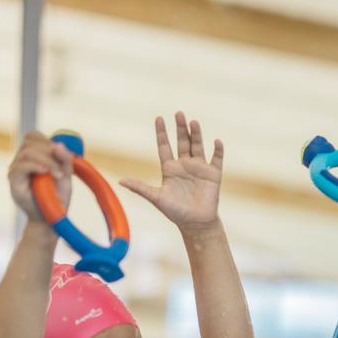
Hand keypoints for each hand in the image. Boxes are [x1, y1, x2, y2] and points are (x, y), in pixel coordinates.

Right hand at [8, 131, 71, 224]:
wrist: (50, 219)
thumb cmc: (57, 198)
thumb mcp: (66, 176)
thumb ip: (65, 160)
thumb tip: (58, 144)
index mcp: (33, 157)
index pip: (33, 136)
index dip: (47, 140)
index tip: (62, 155)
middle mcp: (21, 161)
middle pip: (29, 141)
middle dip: (49, 150)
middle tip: (62, 168)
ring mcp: (16, 170)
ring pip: (27, 152)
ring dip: (46, 160)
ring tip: (58, 175)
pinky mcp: (14, 181)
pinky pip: (21, 166)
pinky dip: (36, 166)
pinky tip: (47, 173)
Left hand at [120, 112, 222, 233]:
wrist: (196, 223)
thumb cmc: (175, 212)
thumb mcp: (156, 198)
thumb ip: (140, 188)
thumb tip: (120, 181)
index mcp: (170, 168)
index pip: (165, 146)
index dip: (162, 133)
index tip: (159, 118)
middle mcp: (184, 165)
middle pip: (182, 142)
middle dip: (180, 128)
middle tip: (178, 113)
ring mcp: (199, 169)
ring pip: (198, 146)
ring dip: (196, 134)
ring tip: (193, 122)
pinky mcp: (213, 175)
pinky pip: (216, 159)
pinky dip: (217, 151)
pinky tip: (216, 142)